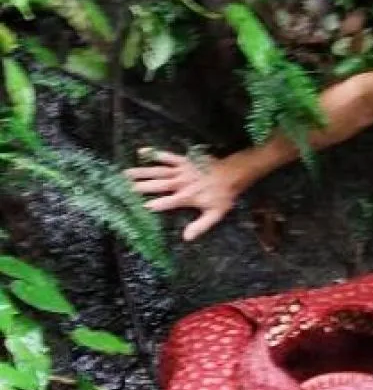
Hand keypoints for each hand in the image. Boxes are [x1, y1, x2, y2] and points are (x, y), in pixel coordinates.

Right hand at [124, 149, 240, 240]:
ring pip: (158, 171)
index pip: (165, 203)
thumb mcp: (215, 214)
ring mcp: (181, 171)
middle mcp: (180, 183)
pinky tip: (142, 151)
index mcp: (186, 197)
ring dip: (141, 172)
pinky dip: (156, 154)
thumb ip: (200, 226)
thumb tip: (186, 238)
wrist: (233, 174)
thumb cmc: (223, 196)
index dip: (153, 205)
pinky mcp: (184, 161)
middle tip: (122, 188)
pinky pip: (168, 156)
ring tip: (124, 174)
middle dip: (140, 187)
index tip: (139, 207)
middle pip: (156, 185)